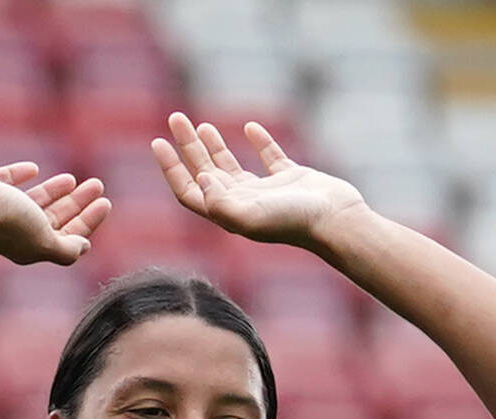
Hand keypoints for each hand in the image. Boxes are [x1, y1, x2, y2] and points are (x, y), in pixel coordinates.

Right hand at [0, 157, 109, 265]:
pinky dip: (20, 174)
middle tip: (97, 185)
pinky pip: (6, 180)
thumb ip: (66, 249)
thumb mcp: (44, 240)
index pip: (68, 235)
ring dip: (55, 191)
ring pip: (34, 200)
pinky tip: (33, 169)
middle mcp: (15, 229)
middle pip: (55, 217)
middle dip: (77, 203)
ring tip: (74, 179)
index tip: (105, 203)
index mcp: (31, 245)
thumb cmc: (7, 221)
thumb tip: (84, 246)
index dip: (88, 221)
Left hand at [152, 113, 367, 249]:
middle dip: (188, 147)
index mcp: (230, 214)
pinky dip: (259, 141)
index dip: (171, 169)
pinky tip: (249, 128)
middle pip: (206, 174)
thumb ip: (221, 203)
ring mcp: (267, 193)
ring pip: (231, 166)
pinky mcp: (291, 179)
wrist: (337, 221)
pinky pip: (269, 157)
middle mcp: (244, 204)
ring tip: (200, 123)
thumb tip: (201, 179)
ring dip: (213, 145)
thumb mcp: (251, 216)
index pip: (190, 192)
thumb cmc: (294, 221)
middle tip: (175, 118)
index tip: (159, 142)